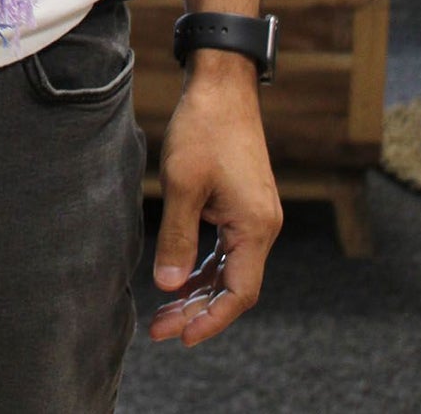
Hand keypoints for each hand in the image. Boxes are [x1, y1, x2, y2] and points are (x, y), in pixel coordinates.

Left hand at [150, 59, 281, 346]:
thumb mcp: (182, 183)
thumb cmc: (203, 128)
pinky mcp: (241, 204)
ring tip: (162, 312)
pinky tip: (178, 278)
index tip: (180, 337)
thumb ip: (177, 237)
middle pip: (233, 286)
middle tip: (159, 329)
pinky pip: (225, 248)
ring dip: (197, 290)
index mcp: (255, 227)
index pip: (238, 293)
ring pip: (228, 268)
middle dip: (197, 311)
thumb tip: (169, 287)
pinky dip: (202, 265)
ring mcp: (253, 215)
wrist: (222, 84)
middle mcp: (261, 226)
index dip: (210, 320)